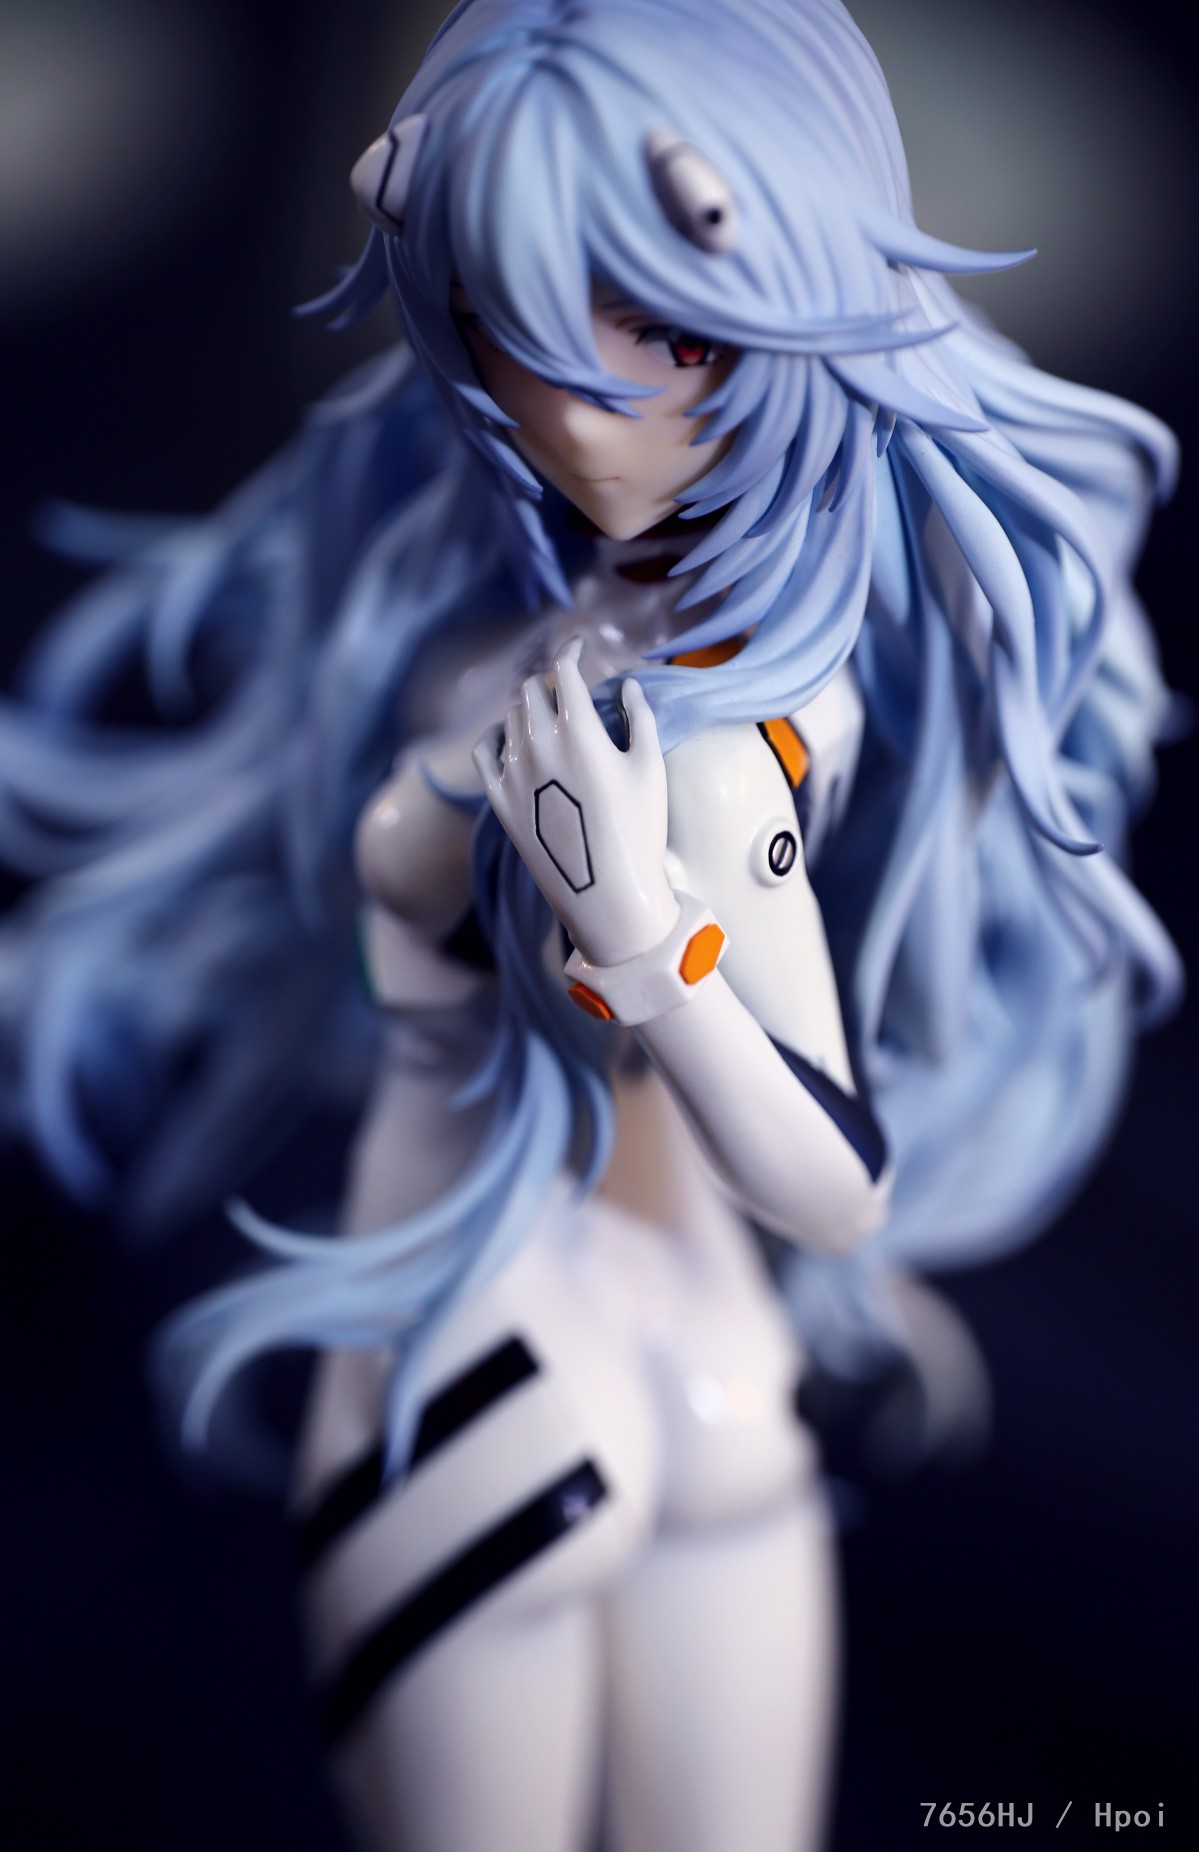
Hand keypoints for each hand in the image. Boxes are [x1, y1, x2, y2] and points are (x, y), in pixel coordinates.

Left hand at [472, 639, 679, 965]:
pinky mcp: (498, 800)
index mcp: (578, 731)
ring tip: (547, 714)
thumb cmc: (639, 830)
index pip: (563, 670)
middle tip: (566, 685)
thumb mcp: (650, 768)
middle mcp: (538, 745)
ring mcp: (513, 772)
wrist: (605, 894)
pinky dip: (497, 735)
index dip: (570, 650)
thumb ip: (640, 717)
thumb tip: (628, 684)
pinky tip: (510, 737)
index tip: (578, 646)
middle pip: (531, 689)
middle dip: (550, 679)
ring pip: (510, 717)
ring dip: (529, 707)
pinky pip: (485, 751)